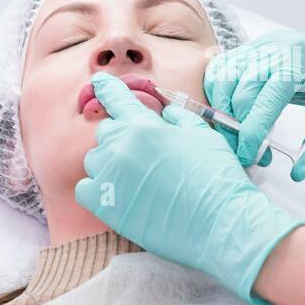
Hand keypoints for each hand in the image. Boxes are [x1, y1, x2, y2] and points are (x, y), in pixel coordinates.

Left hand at [74, 72, 304, 304]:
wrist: (219, 222)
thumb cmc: (216, 177)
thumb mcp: (203, 134)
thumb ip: (178, 118)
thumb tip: (166, 113)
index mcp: (145, 125)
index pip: (116, 98)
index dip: (107, 88)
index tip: (98, 82)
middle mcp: (121, 146)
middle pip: (105, 131)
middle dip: (120, 137)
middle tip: (143, 155)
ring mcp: (110, 176)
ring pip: (95, 160)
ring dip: (110, 164)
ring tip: (136, 179)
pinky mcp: (105, 205)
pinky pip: (86, 189)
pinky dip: (98, 190)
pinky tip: (119, 195)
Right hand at [203, 21, 304, 179]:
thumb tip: (298, 173)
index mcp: (297, 63)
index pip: (262, 102)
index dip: (251, 134)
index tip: (250, 156)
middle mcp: (276, 48)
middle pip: (238, 89)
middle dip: (235, 125)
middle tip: (245, 150)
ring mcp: (263, 44)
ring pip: (223, 74)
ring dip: (222, 106)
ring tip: (237, 131)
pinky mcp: (257, 46)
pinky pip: (226, 66)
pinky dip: (221, 89)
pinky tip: (233, 110)